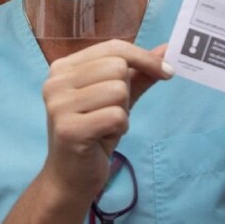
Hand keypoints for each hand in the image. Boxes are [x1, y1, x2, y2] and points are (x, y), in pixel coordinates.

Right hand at [39, 40, 172, 197]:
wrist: (71, 176)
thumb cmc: (94, 132)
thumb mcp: (116, 98)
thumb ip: (139, 73)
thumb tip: (168, 49)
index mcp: (63, 67)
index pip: (113, 47)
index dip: (145, 58)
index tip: (168, 73)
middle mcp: (56, 81)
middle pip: (118, 67)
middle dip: (126, 92)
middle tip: (112, 112)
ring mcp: (59, 105)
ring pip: (118, 91)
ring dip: (122, 112)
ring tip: (104, 126)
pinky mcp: (69, 129)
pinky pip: (116, 116)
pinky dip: (119, 128)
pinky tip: (103, 138)